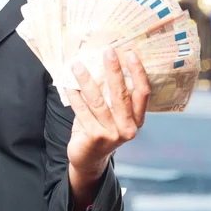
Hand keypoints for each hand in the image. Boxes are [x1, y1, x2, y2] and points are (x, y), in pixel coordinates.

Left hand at [66, 49, 150, 181]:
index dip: (138, 72)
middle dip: (114, 70)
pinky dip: (74, 96)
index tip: (130, 53)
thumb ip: (111, 95)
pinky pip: (82, 111)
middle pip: (121, 94)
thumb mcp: (113, 114)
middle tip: (108, 51)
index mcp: (137, 119)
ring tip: (77, 64)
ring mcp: (112, 134)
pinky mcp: (94, 137)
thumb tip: (103, 63)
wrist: (88, 159)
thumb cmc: (101, 129)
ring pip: (98, 101)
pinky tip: (68, 84)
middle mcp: (128, 128)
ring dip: (86, 80)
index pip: (143, 93)